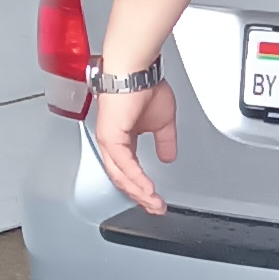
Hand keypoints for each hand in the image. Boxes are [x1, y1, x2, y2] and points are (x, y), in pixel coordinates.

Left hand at [89, 77, 178, 212]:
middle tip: (156, 208)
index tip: (156, 199)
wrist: (134, 71)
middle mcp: (112, 143)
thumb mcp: (162, 121)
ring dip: (139, 192)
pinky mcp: (111, 138)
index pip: (130, 170)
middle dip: (141, 196)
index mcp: (122, 139)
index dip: (143, 187)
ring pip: (121, 176)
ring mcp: (109, 142)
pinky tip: (147, 189)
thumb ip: (164, 141)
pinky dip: (136, 179)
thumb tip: (169, 157)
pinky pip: (124, 165)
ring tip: (153, 203)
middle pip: (123, 179)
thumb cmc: (144, 87)